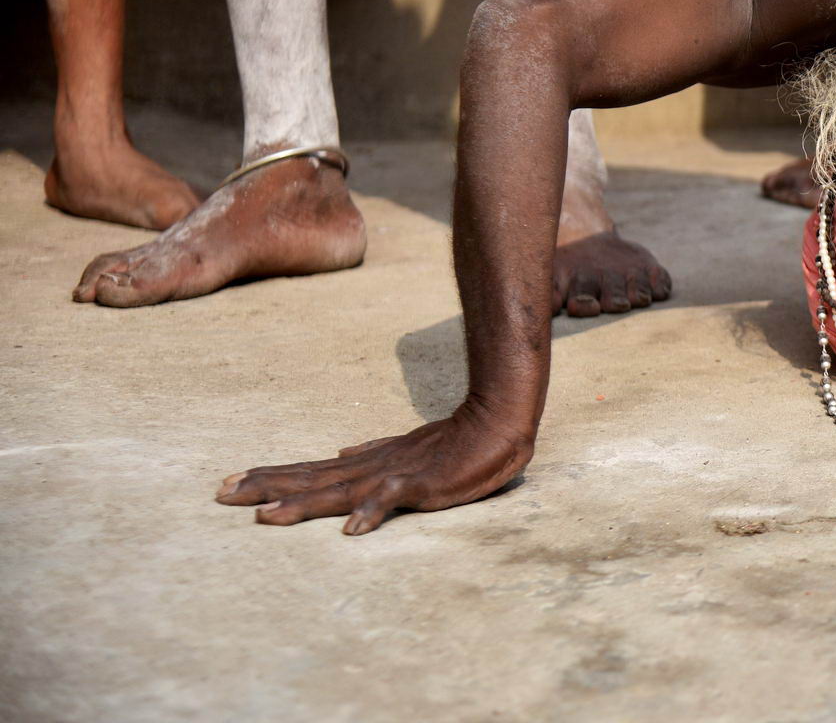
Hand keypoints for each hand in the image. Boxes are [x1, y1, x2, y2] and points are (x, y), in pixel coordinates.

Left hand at [215, 403, 531, 534]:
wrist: (496, 423)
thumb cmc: (454, 440)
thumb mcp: (405, 449)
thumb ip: (373, 452)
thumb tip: (341, 451)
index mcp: (366, 463)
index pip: (309, 469)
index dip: (270, 475)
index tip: (231, 480)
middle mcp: (370, 468)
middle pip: (310, 478)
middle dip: (266, 486)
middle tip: (220, 493)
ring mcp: (393, 476)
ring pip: (338, 491)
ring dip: (301, 503)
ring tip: (265, 516)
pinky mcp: (421, 486)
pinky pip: (392, 500)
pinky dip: (370, 513)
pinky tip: (351, 530)